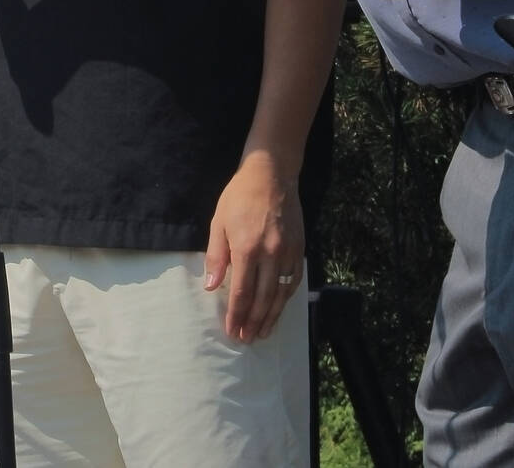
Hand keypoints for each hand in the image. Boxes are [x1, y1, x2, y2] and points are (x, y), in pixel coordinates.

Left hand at [204, 153, 302, 341]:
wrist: (272, 174)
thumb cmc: (240, 197)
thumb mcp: (219, 223)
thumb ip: (216, 257)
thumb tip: (212, 288)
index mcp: (247, 248)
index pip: (242, 292)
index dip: (238, 314)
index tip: (232, 331)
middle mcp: (271, 254)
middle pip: (264, 298)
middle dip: (255, 322)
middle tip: (247, 339)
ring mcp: (289, 253)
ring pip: (281, 294)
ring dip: (272, 316)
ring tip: (264, 333)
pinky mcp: (300, 249)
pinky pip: (294, 281)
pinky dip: (287, 298)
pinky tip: (280, 309)